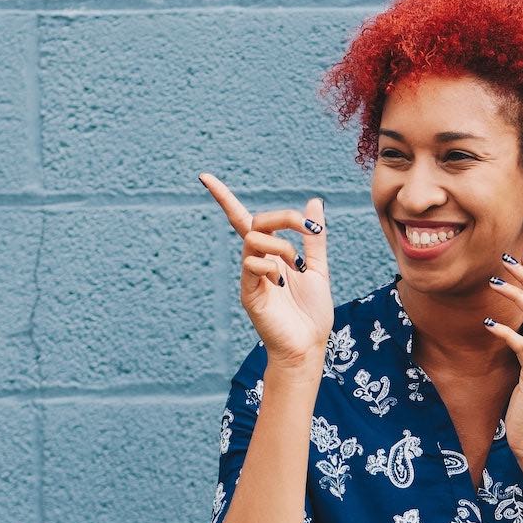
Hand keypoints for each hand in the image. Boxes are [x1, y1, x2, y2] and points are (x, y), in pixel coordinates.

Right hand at [200, 172, 332, 367]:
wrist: (309, 346)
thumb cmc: (312, 312)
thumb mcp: (318, 268)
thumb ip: (314, 237)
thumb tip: (314, 202)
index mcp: (271, 255)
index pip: (243, 220)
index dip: (224, 198)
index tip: (204, 176)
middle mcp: (256, 262)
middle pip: (254, 222)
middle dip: (283, 217)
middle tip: (308, 228)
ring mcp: (250, 277)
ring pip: (253, 239)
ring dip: (282, 245)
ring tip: (297, 267)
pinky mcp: (248, 293)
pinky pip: (251, 265)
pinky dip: (270, 266)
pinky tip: (282, 284)